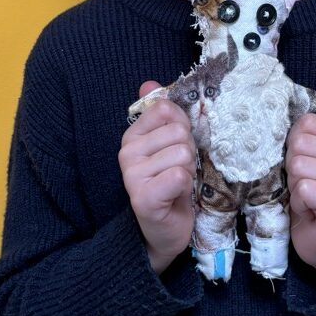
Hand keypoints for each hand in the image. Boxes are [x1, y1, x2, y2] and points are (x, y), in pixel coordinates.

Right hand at [118, 80, 196, 274]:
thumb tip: (148, 84)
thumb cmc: (169, 185)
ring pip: (182, 154)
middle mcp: (127, 153)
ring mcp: (132, 175)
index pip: (167, 110)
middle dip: (188, 153)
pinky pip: (180, 175)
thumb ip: (160, 114)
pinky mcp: (144, 197)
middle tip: (178, 171)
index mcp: (132, 136)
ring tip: (177, 184)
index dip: (182, 128)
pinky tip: (175, 196)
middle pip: (179, 132)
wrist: (164, 230)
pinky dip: (185, 186)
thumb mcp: (167, 146)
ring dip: (188, 171)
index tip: (175, 149)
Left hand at [285, 90, 315, 279]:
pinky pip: (306, 188)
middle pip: (300, 144)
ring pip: (300, 166)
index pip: (306, 123)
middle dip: (290, 167)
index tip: (301, 163)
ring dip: (293, 186)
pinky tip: (309, 210)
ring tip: (304, 198)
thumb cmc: (308, 196)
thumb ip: (315, 126)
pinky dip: (299, 201)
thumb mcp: (307, 156)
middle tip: (301, 184)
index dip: (292, 144)